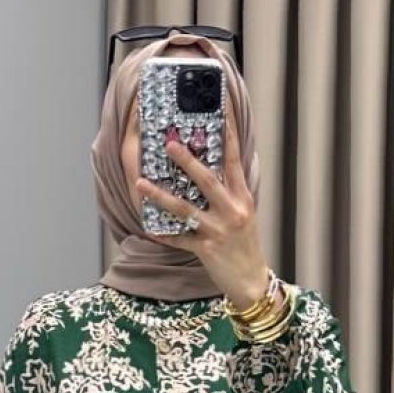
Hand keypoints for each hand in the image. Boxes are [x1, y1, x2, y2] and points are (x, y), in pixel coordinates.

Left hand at [135, 110, 274, 310]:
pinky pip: (179, 239)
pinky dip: (164, 234)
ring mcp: (217, 230)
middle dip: (187, 161)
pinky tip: (149, 228)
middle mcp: (231, 211)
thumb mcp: (244, 215)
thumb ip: (229, 193)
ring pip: (185, 209)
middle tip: (169, 143)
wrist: (252, 282)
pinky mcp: (206, 249)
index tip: (219, 111)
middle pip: (207, 180)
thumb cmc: (245, 246)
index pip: (233, 160)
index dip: (227, 134)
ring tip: (141, 183)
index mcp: (242, 198)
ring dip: (160, 195)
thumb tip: (210, 171)